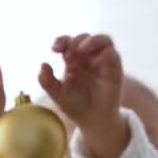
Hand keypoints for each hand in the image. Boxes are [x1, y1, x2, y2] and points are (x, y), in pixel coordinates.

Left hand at [38, 34, 129, 157]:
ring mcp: (103, 62)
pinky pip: (113, 54)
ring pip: (103, 39)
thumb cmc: (75, 105)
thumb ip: (47, 81)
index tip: (54, 49)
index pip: (68, 42)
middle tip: (68, 57)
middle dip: (75, 42)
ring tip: (81, 50)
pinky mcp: (115, 69)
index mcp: (74, 59)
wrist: (92, 120)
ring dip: (92, 41)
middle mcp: (89, 57)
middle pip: (84, 38)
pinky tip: (95, 61)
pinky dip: (105, 52)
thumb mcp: (57, 94)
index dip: (61, 40)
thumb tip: (43, 64)